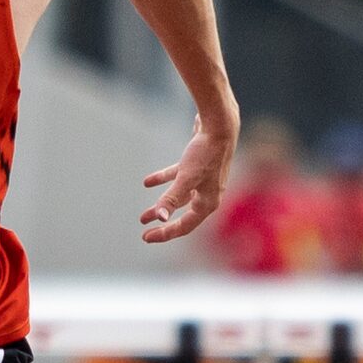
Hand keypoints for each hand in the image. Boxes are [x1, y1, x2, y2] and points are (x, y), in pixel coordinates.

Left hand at [140, 116, 235, 243]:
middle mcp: (208, 194)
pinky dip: (163, 180)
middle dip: (162, 222)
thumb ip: (171, 198)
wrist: (220, 125)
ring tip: (143, 215)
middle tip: (144, 229)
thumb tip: (160, 218)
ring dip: (161, 204)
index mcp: (209, 203)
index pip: (185, 226)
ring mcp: (203, 180)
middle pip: (182, 215)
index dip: (166, 233)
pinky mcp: (197, 166)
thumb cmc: (206, 153)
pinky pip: (177, 178)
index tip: (146, 237)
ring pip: (178, 198)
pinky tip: (147, 182)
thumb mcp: (186, 178)